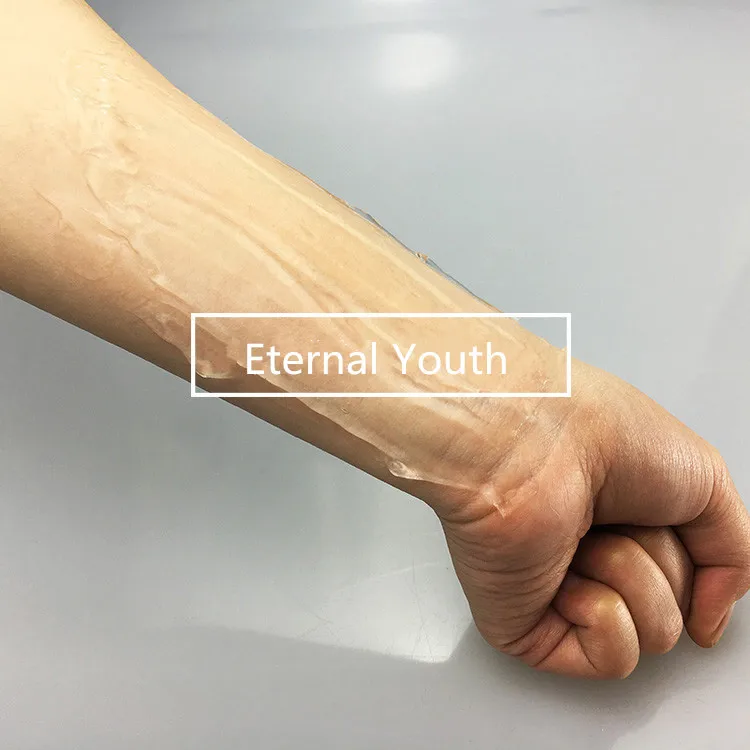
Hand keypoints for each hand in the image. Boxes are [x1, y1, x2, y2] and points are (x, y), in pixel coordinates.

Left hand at [434, 361, 749, 677]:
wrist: (529, 444)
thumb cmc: (594, 434)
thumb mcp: (704, 479)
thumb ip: (731, 556)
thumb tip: (711, 620)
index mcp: (620, 517)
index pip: (687, 570)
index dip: (692, 552)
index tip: (676, 520)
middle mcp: (588, 553)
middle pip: (677, 602)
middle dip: (664, 559)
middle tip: (619, 514)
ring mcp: (558, 593)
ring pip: (654, 633)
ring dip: (634, 580)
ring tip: (586, 537)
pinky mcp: (528, 627)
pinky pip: (611, 659)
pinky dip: (606, 617)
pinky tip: (568, 575)